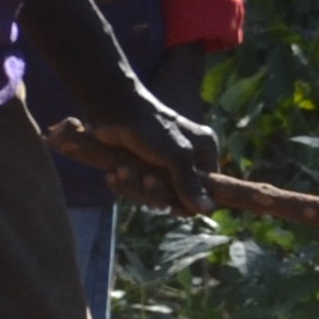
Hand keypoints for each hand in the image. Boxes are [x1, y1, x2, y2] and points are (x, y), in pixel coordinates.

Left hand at [85, 85, 217, 211]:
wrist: (111, 109)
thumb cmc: (150, 127)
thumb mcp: (176, 155)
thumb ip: (189, 182)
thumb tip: (207, 209)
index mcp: (204, 152)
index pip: (207, 188)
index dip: (190, 201)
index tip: (174, 208)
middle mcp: (185, 160)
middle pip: (175, 196)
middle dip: (156, 192)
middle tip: (146, 178)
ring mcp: (158, 165)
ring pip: (150, 194)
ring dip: (134, 187)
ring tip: (122, 170)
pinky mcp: (134, 167)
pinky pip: (131, 189)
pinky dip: (121, 185)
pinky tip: (112, 175)